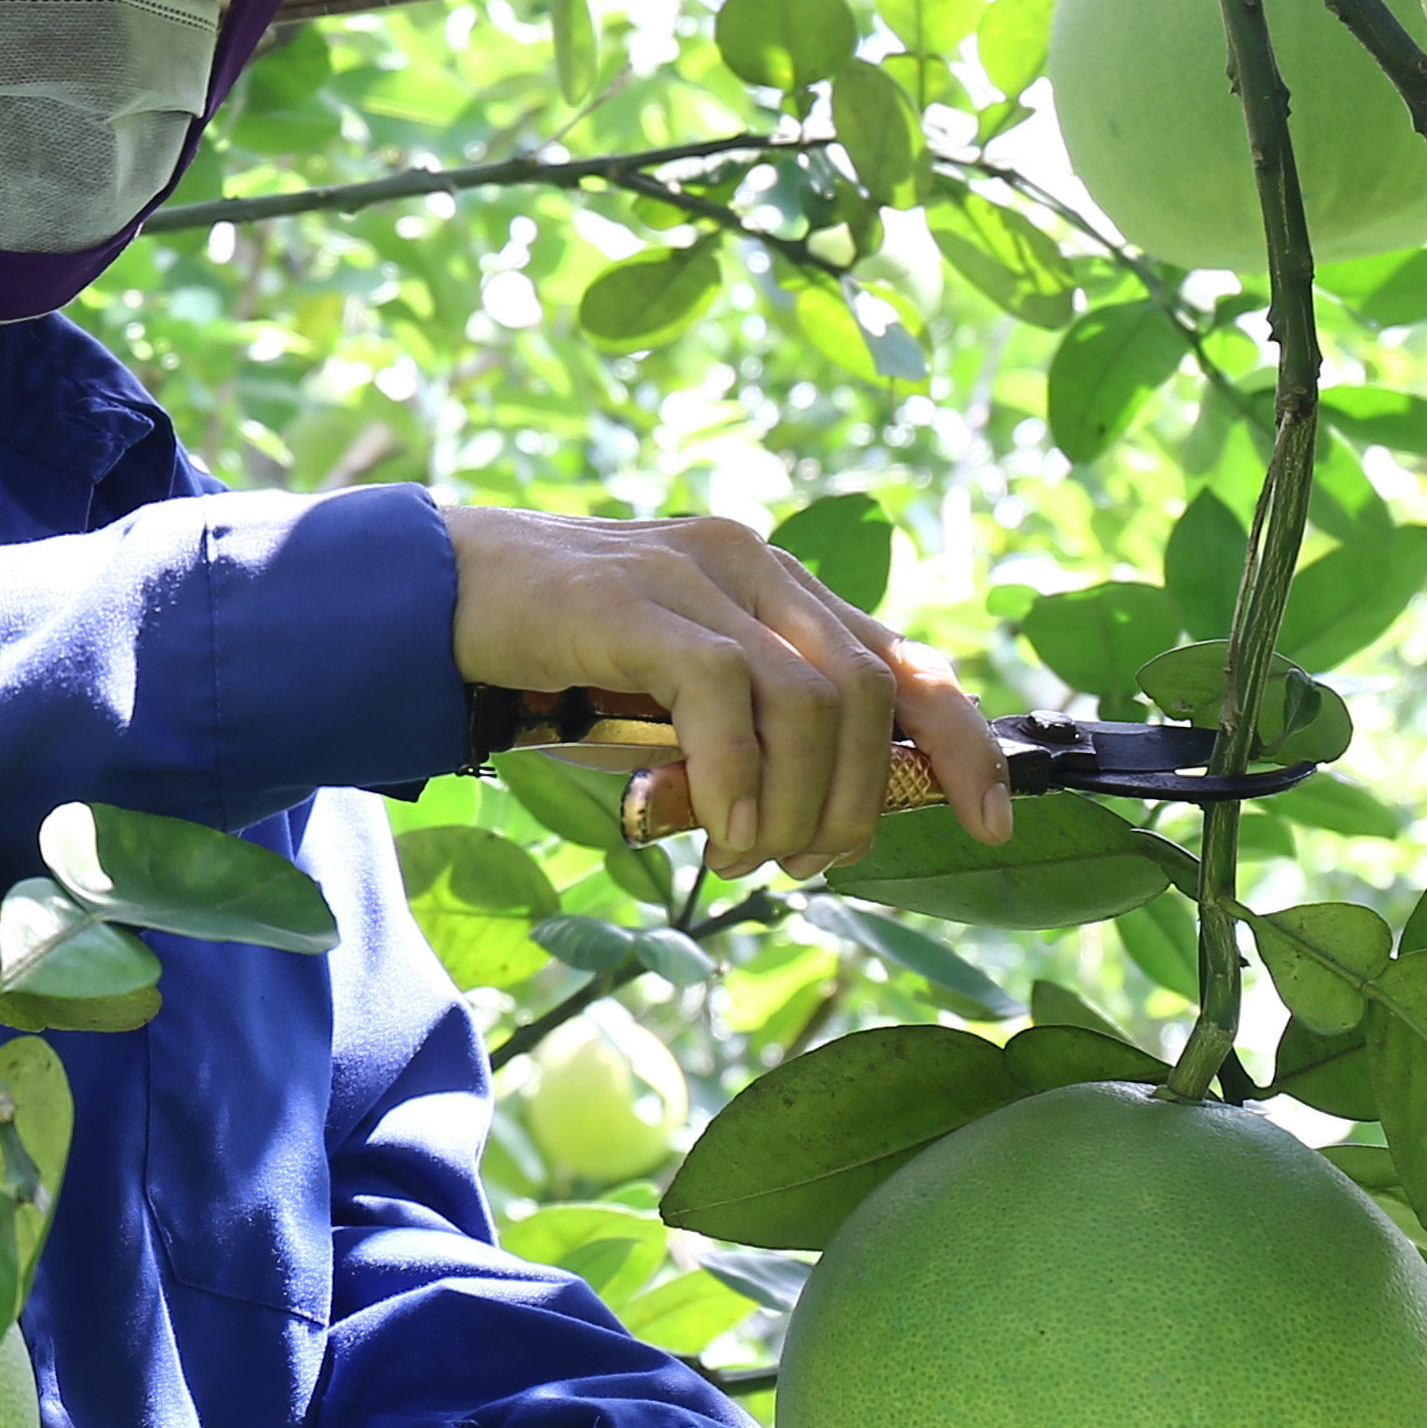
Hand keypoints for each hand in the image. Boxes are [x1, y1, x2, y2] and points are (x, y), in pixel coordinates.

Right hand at [439, 504, 1007, 879]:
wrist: (432, 590)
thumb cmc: (553, 655)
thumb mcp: (671, 696)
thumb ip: (745, 734)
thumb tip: (810, 825)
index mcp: (773, 584)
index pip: (903, 660)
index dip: (963, 744)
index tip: (994, 824)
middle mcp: (750, 565)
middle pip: (866, 689)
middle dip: (861, 798)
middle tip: (809, 862)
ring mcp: (694, 576)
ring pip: (810, 698)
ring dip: (799, 801)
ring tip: (751, 852)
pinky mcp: (633, 602)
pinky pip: (723, 695)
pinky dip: (738, 776)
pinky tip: (720, 823)